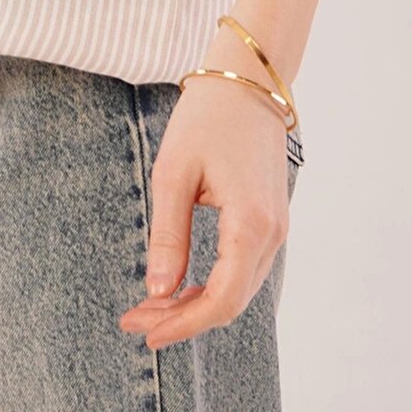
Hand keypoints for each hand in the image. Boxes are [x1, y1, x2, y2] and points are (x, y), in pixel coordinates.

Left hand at [118, 62, 292, 349]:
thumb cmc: (207, 118)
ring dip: (196, 304)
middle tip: (135, 320)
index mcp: (251, 224)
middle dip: (182, 318)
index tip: (144, 332)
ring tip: (150, 305)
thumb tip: (158, 292)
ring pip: (239, 290)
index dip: (183, 324)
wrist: (248, 78)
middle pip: (231, 302)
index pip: (221, 300)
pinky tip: (181, 284)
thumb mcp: (174, 174)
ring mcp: (277, 228)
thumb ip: (169, 235)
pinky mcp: (271, 220)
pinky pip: (244, 269)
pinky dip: (213, 284)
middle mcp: (273, 234)